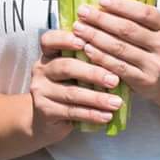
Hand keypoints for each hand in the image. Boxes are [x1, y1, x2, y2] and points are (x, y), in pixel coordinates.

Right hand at [27, 28, 122, 143]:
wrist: (46, 120)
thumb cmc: (67, 89)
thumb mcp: (74, 72)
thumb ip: (87, 62)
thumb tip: (118, 59)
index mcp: (48, 55)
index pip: (49, 40)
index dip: (64, 39)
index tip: (84, 43)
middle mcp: (41, 70)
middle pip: (65, 67)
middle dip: (92, 73)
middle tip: (114, 80)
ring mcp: (40, 91)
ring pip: (71, 93)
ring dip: (97, 98)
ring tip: (116, 102)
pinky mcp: (45, 111)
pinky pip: (71, 112)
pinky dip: (91, 114)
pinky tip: (107, 116)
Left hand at [73, 0, 159, 105]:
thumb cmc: (153, 49)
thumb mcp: (153, 30)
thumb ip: (134, 17)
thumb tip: (101, 2)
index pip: (144, 12)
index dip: (122, 5)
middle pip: (128, 29)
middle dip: (102, 19)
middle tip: (82, 12)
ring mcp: (155, 65)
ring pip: (120, 48)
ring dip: (96, 37)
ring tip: (79, 28)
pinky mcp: (144, 81)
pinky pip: (118, 67)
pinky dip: (100, 57)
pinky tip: (87, 48)